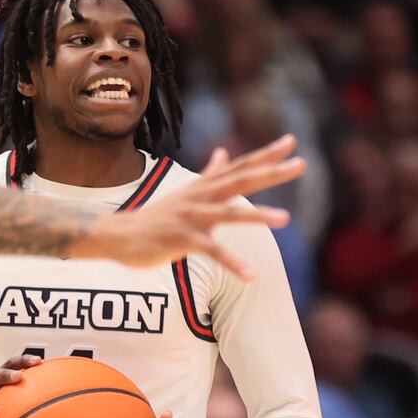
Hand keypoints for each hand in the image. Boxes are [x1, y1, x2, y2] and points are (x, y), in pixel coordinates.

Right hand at [71, 136, 303, 278]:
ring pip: (228, 214)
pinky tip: (250, 275)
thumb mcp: (187, 192)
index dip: (265, 154)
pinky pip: (211, 251)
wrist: (118, 235)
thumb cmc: (156, 216)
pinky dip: (231, 262)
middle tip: (300, 165)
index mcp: (204, 187)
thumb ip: (209, 174)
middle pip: (240, 180)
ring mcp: (189, 217)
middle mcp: (199, 197)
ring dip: (257, 215)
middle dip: (270, 173)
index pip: (240, 166)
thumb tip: (224, 152)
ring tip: (286, 219)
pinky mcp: (180, 239)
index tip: (292, 142)